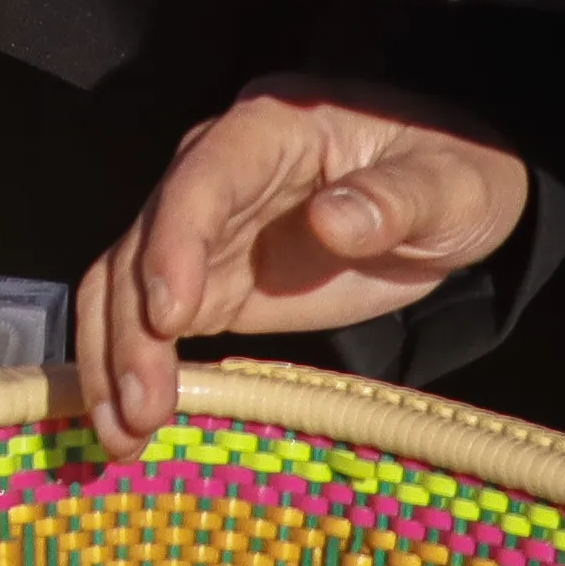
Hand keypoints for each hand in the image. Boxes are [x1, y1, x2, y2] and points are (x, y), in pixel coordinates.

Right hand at [76, 78, 536, 452]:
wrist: (445, 203)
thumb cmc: (451, 177)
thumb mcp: (452, 184)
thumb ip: (398, 198)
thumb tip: (332, 221)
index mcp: (268, 131)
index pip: (203, 178)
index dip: (177, 243)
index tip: (172, 316)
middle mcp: (214, 171)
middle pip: (144, 240)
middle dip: (131, 326)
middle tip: (141, 408)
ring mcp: (203, 230)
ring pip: (125, 284)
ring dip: (112, 356)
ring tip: (123, 434)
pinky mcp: (210, 282)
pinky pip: (147, 319)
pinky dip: (131, 368)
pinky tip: (131, 425)